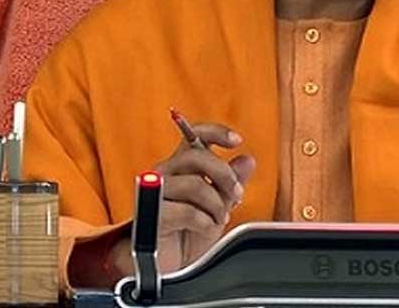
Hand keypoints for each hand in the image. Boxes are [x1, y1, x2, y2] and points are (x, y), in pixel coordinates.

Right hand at [99, 123, 254, 281]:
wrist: (165, 267)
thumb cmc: (186, 233)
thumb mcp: (217, 206)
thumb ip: (231, 183)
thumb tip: (247, 160)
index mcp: (180, 165)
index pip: (194, 135)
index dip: (217, 132)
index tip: (237, 141)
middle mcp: (164, 173)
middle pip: (196, 156)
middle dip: (224, 174)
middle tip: (236, 194)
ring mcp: (154, 193)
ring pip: (194, 184)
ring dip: (216, 204)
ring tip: (220, 218)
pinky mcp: (151, 216)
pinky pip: (186, 211)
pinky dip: (204, 222)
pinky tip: (205, 228)